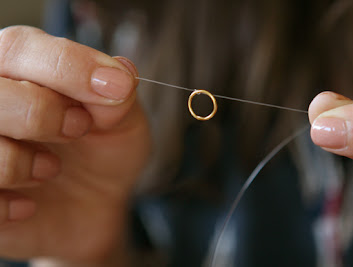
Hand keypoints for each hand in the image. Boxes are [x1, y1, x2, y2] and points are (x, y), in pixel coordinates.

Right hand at [0, 26, 150, 264]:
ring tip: (51, 168)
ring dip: (20, 162)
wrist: (92, 208)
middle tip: (79, 129)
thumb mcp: (124, 126)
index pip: (21, 47)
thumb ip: (119, 98)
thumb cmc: (102, 156)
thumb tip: (121, 71)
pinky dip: (5, 206)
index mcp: (23, 71)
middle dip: (41, 112)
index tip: (117, 87)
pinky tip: (28, 205)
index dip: (69, 65)